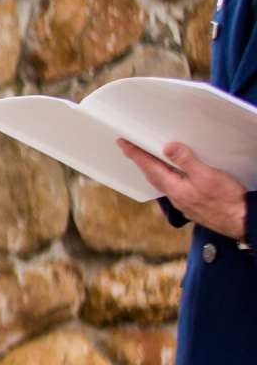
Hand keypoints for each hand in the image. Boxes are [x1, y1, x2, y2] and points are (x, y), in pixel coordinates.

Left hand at [119, 140, 249, 239]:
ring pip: (162, 183)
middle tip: (129, 149)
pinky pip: (173, 188)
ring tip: (145, 160)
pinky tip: (170, 176)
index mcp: (175, 188)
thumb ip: (187, 161)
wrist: (240, 220)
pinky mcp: (192, 204)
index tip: (123, 144)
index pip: (150, 167)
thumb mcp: (207, 175)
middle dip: (140, 161)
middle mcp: (175, 196)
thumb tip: (168, 148)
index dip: (135, 154)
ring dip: (152, 170)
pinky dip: (166, 178)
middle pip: (152, 175)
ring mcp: (183, 202)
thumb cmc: (227, 200)